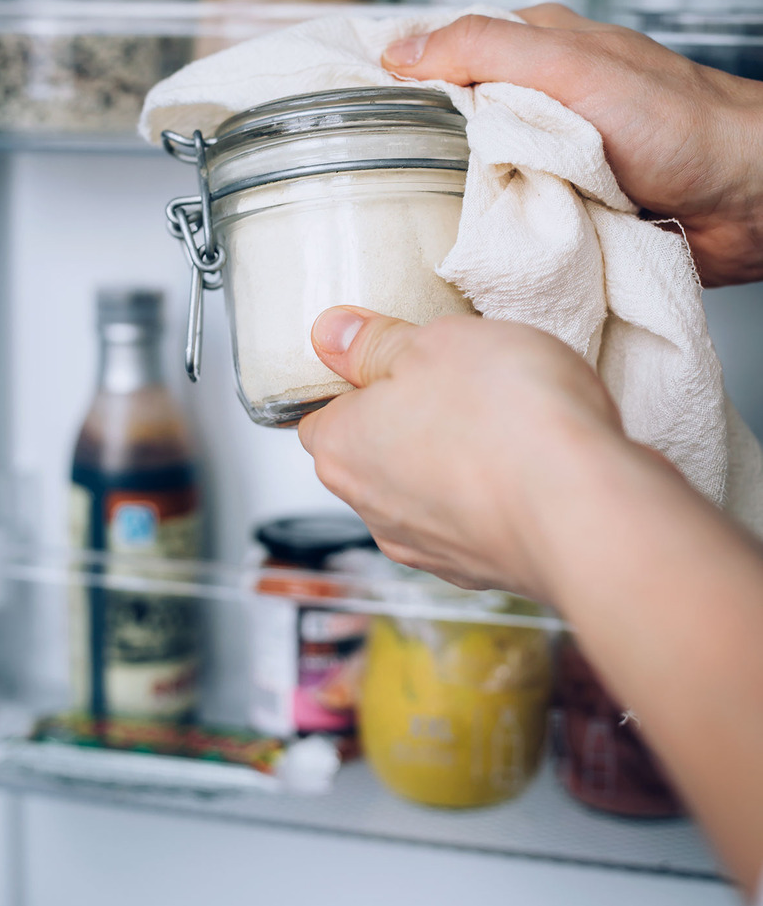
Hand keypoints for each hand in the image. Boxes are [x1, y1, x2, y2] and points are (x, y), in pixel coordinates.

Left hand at [298, 305, 623, 604]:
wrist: (587, 510)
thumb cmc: (508, 419)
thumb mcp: (435, 341)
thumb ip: (377, 341)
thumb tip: (333, 335)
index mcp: (344, 448)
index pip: (318, 416)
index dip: (353, 383)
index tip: (393, 359)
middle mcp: (374, 509)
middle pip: (373, 454)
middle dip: (408, 419)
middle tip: (456, 381)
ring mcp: (430, 549)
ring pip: (425, 491)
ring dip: (453, 459)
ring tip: (503, 421)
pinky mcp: (485, 570)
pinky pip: (476, 521)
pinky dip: (494, 496)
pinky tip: (531, 465)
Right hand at [382, 6, 762, 285]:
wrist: (748, 202)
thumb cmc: (679, 123)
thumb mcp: (573, 66)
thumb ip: (487, 48)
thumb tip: (400, 50)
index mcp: (534, 55)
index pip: (442, 57)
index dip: (393, 80)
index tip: (343, 112)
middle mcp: (538, 109)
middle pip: (452, 128)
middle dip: (419, 155)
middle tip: (375, 183)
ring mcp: (550, 165)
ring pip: (478, 182)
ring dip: (462, 203)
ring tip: (426, 222)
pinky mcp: (565, 216)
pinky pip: (511, 225)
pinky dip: (499, 236)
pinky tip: (480, 247)